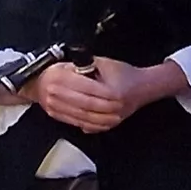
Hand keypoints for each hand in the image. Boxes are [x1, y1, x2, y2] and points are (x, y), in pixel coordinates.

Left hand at [27, 57, 182, 133]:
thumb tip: (67, 68)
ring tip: (52, 104)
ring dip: (66, 111)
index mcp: (111, 90)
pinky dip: (76, 120)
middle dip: (62, 99)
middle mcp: (113, 106)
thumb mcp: (104, 64)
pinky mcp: (111, 124)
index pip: (82, 89)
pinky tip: (65, 113)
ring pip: (83, 118)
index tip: (51, 82)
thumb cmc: (124, 74)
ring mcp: (113, 117)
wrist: (143, 87)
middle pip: (80, 105)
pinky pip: (90, 125)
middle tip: (47, 93)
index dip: (65, 86)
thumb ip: (85, 66)